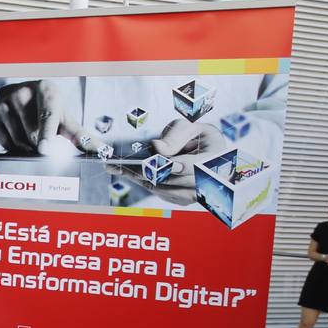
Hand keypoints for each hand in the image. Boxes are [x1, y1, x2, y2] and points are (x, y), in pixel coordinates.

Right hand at [0, 80, 93, 156]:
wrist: (19, 93)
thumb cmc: (46, 107)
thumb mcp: (64, 116)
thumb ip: (82, 135)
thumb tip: (103, 151)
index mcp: (46, 91)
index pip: (48, 115)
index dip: (47, 133)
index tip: (44, 149)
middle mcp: (23, 94)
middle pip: (34, 135)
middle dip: (40, 143)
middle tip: (43, 136)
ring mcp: (5, 104)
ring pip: (19, 141)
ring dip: (27, 147)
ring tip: (30, 133)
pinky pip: (5, 143)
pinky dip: (13, 146)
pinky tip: (17, 134)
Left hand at [107, 118, 227, 204]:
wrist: (204, 152)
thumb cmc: (197, 137)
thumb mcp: (190, 128)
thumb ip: (176, 136)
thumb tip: (158, 148)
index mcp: (215, 161)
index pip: (193, 167)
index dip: (174, 165)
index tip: (157, 160)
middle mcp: (205, 183)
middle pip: (171, 180)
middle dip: (144, 170)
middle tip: (118, 163)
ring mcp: (191, 195)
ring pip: (160, 187)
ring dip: (135, 176)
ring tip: (112, 165)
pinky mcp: (178, 199)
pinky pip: (156, 190)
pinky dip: (138, 180)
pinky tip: (120, 170)